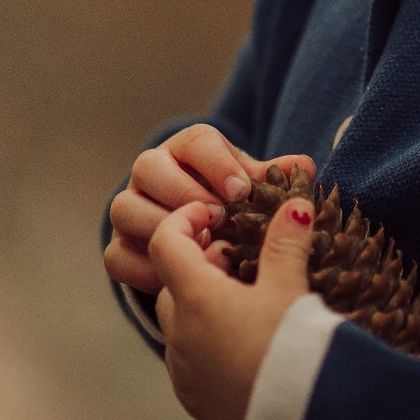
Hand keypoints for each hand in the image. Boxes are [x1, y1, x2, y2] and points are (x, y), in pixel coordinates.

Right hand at [104, 124, 316, 295]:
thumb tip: (303, 167)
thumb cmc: (232, 207)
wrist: (203, 240)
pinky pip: (116, 255)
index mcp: (187, 150)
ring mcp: (129, 210)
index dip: (216, 163)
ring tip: (198, 246)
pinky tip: (176, 278)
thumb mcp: (253, 190)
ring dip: (162, 227)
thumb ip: (273, 179)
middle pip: (148, 166)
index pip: (195, 141)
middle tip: (218, 218)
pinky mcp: (119, 247)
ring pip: (124, 208)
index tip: (241, 190)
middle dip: (183, 192)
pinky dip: (143, 268)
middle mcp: (151, 173)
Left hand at [146, 189, 317, 419]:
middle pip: (171, 283)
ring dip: (203, 307)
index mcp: (195, 298)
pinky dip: (209, 344)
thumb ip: (287, 243)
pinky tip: (247, 348)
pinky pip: (191, 361)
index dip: (185, 220)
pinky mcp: (195, 401)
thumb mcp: (291, 290)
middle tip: (241, 262)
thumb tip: (295, 204)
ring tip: (249, 306)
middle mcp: (178, 334)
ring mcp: (183, 371)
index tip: (214, 215)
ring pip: (180, 324)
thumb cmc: (293, 351)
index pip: (165, 241)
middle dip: (200, 266)